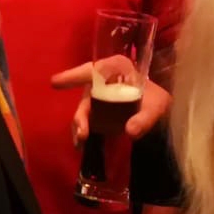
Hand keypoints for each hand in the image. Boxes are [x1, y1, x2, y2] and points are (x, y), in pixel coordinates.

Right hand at [49, 62, 171, 143]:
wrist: (158, 109)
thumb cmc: (156, 100)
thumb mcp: (158, 106)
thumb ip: (146, 117)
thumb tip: (130, 131)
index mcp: (117, 69)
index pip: (92, 71)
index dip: (72, 76)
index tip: (55, 83)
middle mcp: (103, 80)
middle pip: (86, 95)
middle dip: (81, 115)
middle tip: (82, 133)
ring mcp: (99, 96)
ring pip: (84, 110)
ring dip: (80, 125)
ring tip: (81, 142)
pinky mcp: (98, 110)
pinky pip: (87, 119)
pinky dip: (83, 131)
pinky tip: (81, 145)